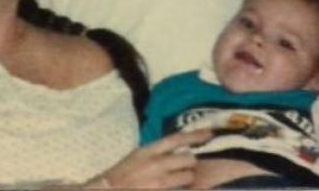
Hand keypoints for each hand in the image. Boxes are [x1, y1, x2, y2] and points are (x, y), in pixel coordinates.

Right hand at [92, 128, 212, 188]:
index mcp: (149, 151)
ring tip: (175, 182)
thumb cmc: (123, 174)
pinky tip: (176, 186)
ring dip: (186, 180)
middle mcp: (156, 165)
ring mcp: (160, 183)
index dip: (195, 135)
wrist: (109, 190)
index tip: (210, 133)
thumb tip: (179, 149)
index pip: (177, 139)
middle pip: (188, 159)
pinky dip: (182, 188)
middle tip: (183, 169)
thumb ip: (158, 152)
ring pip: (188, 178)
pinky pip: (183, 190)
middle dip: (189, 165)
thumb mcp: (138, 156)